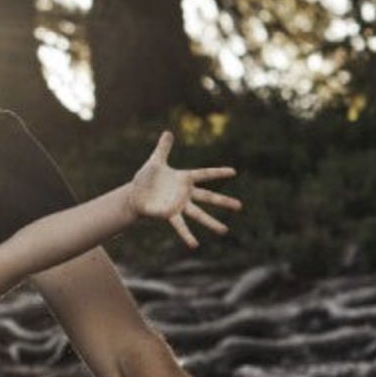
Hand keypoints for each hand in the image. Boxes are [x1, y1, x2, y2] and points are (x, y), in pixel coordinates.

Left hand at [128, 131, 240, 248]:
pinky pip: (180, 226)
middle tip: (240, 206)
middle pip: (208, 197)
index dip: (218, 172)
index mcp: (184, 178)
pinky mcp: (170, 214)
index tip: (233, 171)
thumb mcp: (155, 161)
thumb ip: (163, 147)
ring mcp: (179, 205)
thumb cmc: (146, 178)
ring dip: (211, 222)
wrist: (135, 194)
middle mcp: (185, 193)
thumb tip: (168, 132)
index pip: (205, 174)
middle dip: (224, 201)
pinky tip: (194, 244)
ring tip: (224, 231)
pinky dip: (186, 235)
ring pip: (199, 214)